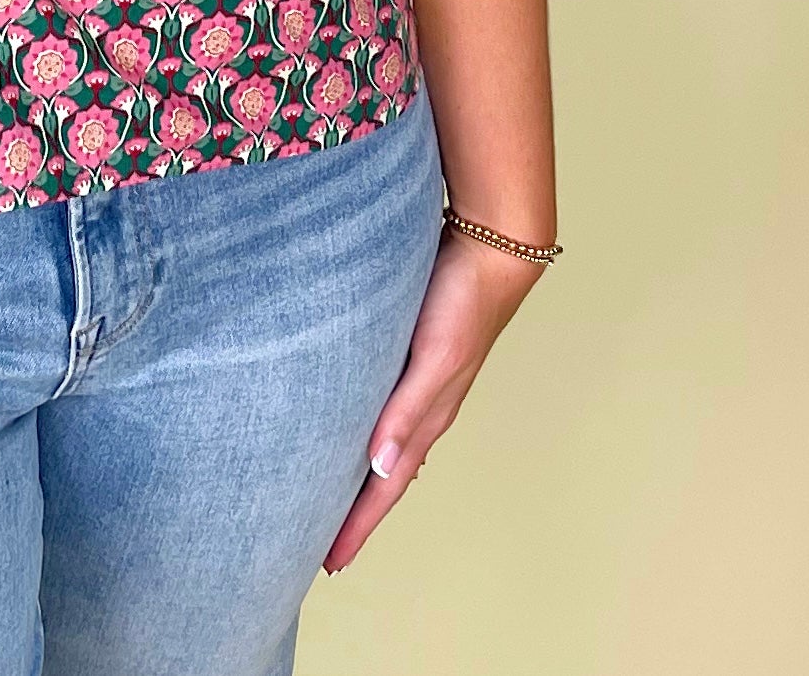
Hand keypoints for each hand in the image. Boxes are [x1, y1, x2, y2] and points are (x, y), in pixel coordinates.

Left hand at [322, 226, 547, 574]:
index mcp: (428, 416)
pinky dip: (366, 429)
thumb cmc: (463, 301)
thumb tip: (377, 467)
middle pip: (383, 474)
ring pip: (383, 443)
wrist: (489, 248)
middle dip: (355, 511)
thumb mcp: (435, 358)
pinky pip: (383, 408)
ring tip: (329, 494)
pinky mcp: (409, 354)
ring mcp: (418, 382)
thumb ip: (408, 409)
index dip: (360, 523)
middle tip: (318, 541)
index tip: (331, 560)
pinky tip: (352, 428)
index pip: (386, 485)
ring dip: (359, 474)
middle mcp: (422, 406)